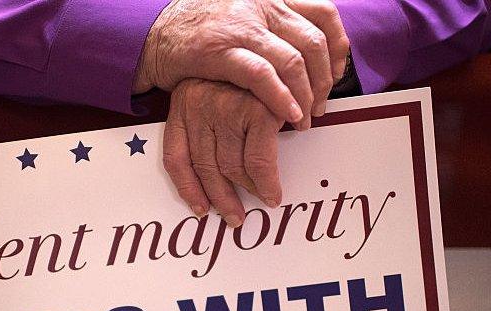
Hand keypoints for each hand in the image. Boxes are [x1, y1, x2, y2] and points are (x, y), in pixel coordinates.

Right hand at [135, 0, 348, 130]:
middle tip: (320, 106)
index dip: (338, 47)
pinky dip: (281, 98)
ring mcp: (241, 26)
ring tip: (304, 119)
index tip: (336, 74)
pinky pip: (263, 75)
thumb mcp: (244, 16)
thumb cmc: (199, 31)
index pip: (323, 14)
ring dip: (306, 96)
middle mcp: (261, 4)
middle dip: (324, 80)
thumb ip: (274, 26)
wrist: (153, 32)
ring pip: (294, 61)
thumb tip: (307, 53)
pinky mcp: (220, 50)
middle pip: (314, 42)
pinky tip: (288, 116)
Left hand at [164, 79, 284, 226]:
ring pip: (231, 168)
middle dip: (222, 198)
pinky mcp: (257, 110)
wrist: (273, 33)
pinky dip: (267, 182)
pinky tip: (273, 191)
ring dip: (248, 191)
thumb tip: (215, 178)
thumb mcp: (210, 93)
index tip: (200, 209)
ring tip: (261, 199)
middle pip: (205, 168)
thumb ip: (208, 126)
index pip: (175, 158)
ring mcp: (227, 108)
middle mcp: (199, 105)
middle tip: (235, 216)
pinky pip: (258, 161)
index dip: (187, 189)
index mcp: (183, 103)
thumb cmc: (241, 73)